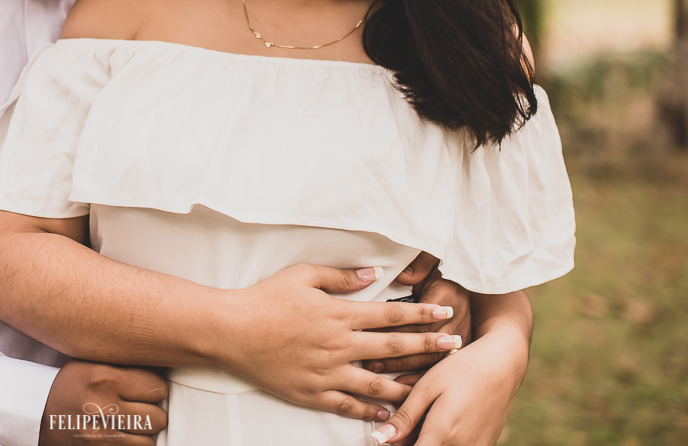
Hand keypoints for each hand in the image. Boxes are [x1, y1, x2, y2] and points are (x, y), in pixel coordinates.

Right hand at [39, 361, 167, 445]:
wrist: (37, 414)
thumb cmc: (70, 385)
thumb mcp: (93, 363)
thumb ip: (126, 366)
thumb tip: (164, 368)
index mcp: (105, 379)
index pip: (157, 387)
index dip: (155, 389)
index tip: (147, 390)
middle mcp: (103, 408)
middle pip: (157, 418)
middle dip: (153, 413)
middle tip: (140, 408)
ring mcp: (100, 437)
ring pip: (149, 442)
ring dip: (144, 435)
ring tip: (130, 424)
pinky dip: (132, 445)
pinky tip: (121, 436)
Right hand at [219, 263, 459, 422]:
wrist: (232, 331)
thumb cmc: (266, 298)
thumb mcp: (303, 275)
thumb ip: (341, 276)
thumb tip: (372, 274)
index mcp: (340, 314)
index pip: (392, 314)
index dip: (422, 313)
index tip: (446, 313)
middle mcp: (341, 345)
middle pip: (394, 348)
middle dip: (429, 347)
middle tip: (456, 348)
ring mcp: (328, 372)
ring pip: (378, 384)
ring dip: (408, 384)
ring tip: (430, 386)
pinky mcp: (313, 393)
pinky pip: (348, 406)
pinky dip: (370, 411)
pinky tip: (386, 413)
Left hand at [368, 318, 528, 444]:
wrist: (501, 365)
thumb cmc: (462, 370)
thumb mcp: (427, 387)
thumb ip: (406, 417)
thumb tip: (383, 439)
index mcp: (443, 433)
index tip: (387, 438)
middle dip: (409, 443)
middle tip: (401, 426)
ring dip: (426, 441)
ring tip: (422, 420)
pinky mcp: (485, 445)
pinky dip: (444, 440)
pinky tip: (439, 422)